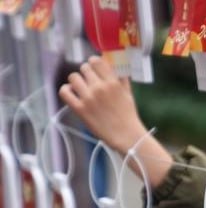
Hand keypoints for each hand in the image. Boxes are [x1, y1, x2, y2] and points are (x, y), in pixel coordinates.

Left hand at [59, 56, 171, 185]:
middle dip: (86, 73)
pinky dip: (66, 90)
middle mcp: (99, 88)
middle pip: (84, 68)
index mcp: (112, 83)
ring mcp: (88, 98)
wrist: (126, 136)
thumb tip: (116, 67)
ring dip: (76, 81)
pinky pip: (64, 92)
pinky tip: (72, 93)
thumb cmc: (128, 115)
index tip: (94, 69)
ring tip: (80, 88)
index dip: (94, 63)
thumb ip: (121, 79)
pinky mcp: (79, 109)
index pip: (96, 61)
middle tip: (89, 81)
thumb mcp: (128, 94)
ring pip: (73, 77)